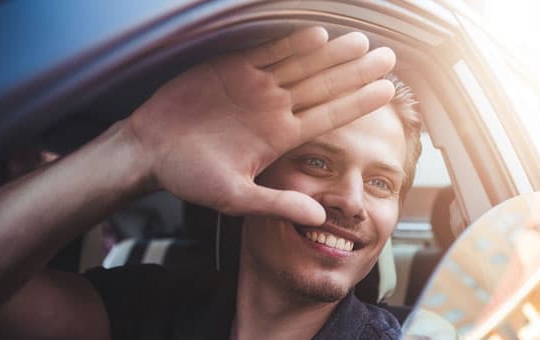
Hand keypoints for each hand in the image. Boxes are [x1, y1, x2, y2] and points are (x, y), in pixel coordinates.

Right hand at [125, 27, 395, 225]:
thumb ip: (277, 203)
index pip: (328, 117)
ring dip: (331, 55)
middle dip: (356, 72)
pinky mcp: (232, 69)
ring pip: (301, 66)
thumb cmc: (190, 176)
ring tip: (362, 43)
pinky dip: (290, 45)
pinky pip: (267, 53)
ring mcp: (256, 88)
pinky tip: (317, 36)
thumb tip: (317, 218)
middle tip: (389, 58)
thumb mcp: (236, 197)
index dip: (358, 104)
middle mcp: (275, 109)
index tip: (388, 92)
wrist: (150, 150)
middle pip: (323, 86)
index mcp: (280, 137)